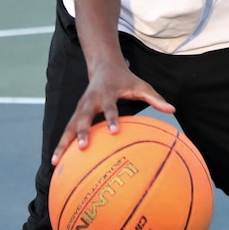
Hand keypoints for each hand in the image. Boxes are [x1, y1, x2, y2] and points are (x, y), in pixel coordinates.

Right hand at [50, 59, 173, 164]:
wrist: (103, 66)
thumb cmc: (125, 79)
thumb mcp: (141, 85)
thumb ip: (155, 98)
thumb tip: (172, 109)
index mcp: (106, 94)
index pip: (109, 107)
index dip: (111, 119)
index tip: (115, 132)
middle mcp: (90, 101)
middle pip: (83, 117)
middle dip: (83, 132)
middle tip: (83, 147)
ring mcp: (80, 108)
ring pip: (69, 126)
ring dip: (63, 143)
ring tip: (56, 162)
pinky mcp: (76, 114)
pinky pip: (67, 131)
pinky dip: (61, 145)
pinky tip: (56, 163)